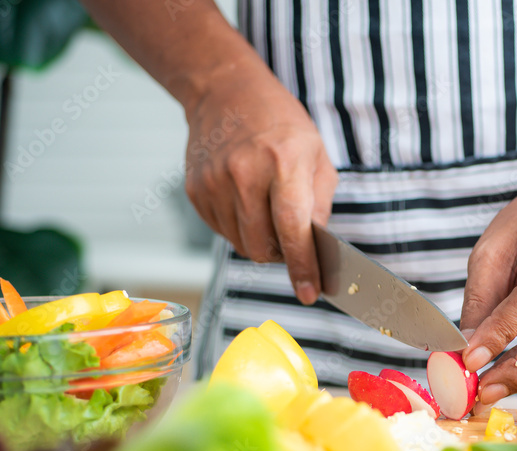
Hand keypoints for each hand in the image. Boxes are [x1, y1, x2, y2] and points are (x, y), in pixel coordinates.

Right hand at [183, 62, 336, 304]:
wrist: (225, 92)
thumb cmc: (280, 124)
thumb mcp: (316, 155)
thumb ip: (320, 206)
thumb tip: (317, 250)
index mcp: (283, 161)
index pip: (292, 228)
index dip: (302, 266)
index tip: (310, 293)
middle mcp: (244, 173)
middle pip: (262, 247)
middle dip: (283, 256)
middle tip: (293, 240)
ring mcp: (214, 182)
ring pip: (242, 245)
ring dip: (262, 243)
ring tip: (269, 211)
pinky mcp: (196, 191)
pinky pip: (223, 232)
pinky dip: (241, 229)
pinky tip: (247, 202)